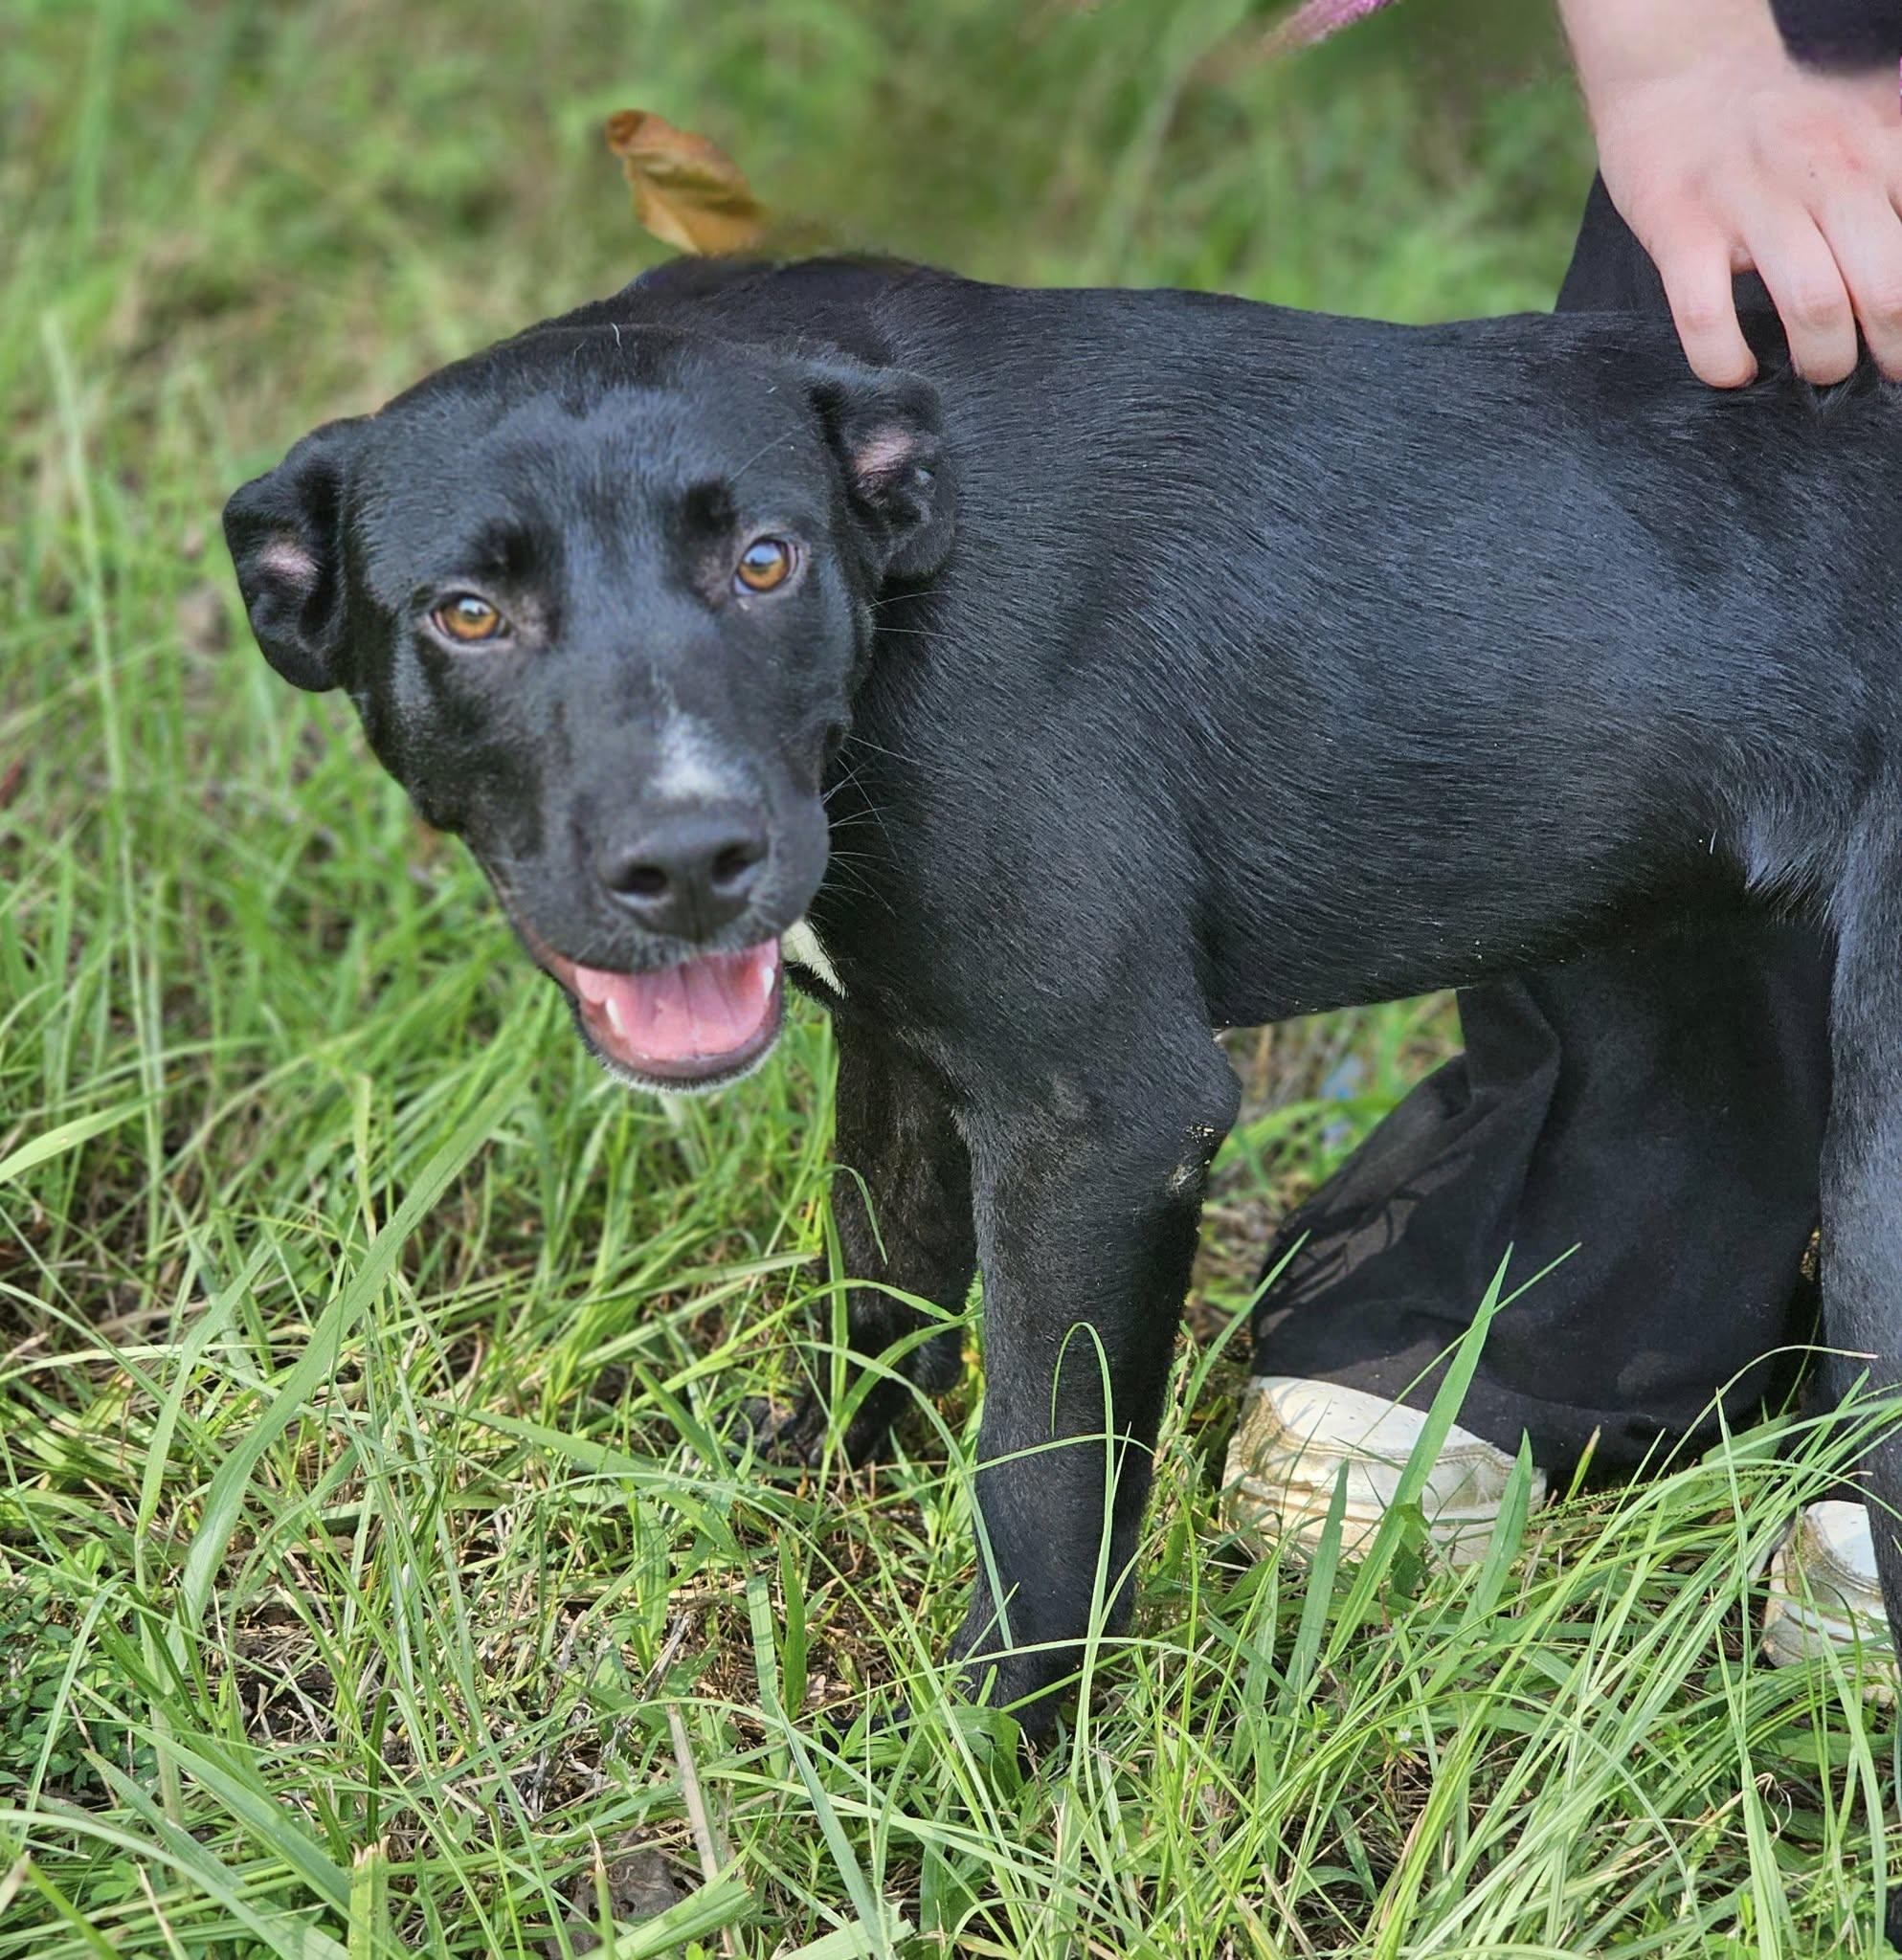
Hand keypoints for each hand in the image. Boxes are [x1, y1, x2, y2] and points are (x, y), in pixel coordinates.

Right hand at [1560, 0, 1901, 384]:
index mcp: (1876, 155)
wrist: (1683, 70)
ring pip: (1812, 302)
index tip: (1901, 334)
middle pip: (1883, 284)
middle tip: (1876, 365)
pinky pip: (1706, 314)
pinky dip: (1723, 360)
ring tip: (1816, 368)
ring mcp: (1748, 203)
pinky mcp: (1680, 227)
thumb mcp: (1866, 120)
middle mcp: (1823, 176)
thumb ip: (1898, 167)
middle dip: (1888, 348)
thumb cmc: (1777, 117)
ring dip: (1823, 358)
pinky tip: (1735, 368)